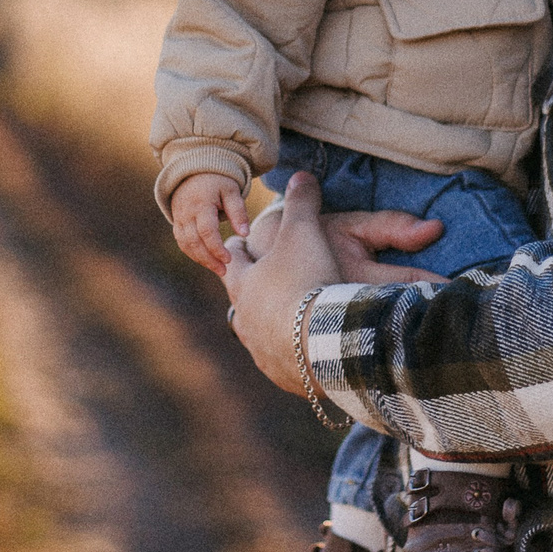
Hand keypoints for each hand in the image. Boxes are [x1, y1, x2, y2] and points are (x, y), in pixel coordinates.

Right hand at [168, 172, 249, 271]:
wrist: (194, 171)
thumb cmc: (218, 182)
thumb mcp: (231, 191)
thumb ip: (238, 212)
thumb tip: (245, 234)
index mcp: (201, 203)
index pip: (207, 231)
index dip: (216, 248)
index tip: (228, 259)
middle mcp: (186, 212)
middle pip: (194, 241)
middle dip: (208, 259)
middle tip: (223, 271)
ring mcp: (179, 217)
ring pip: (185, 244)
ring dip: (200, 259)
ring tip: (218, 269)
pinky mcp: (176, 222)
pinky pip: (182, 242)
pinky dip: (192, 253)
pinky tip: (206, 260)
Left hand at [221, 173, 443, 394]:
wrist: (318, 340)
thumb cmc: (305, 280)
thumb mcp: (303, 232)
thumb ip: (301, 204)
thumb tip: (302, 175)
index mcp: (244, 285)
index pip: (233, 263)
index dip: (236, 252)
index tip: (234, 246)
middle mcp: (246, 321)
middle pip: (241, 306)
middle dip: (252, 298)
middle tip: (260, 292)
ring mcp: (262, 352)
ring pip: (258, 339)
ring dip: (270, 331)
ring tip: (283, 328)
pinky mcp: (284, 376)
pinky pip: (284, 367)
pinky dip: (292, 360)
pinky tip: (304, 358)